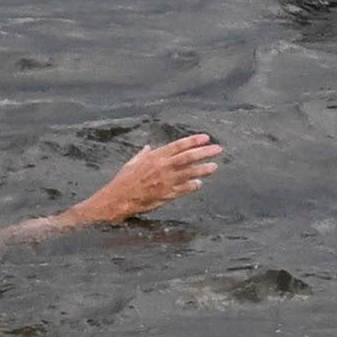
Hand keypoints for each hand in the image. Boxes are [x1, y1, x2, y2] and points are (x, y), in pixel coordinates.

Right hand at [68, 134, 221, 223]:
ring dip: (203, 169)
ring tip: (214, 166)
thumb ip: (143, 154)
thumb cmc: (124, 180)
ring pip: (189, 173)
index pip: (178, 146)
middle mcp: (162, 167)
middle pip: (188, 157)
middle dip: (204, 152)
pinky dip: (192, 186)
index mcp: (155, 156)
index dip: (193, 141)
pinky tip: (199, 184)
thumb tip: (148, 147)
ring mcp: (166, 181)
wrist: (118, 198)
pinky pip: (183, 189)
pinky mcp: (166, 194)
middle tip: (218, 150)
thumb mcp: (132, 162)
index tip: (206, 138)